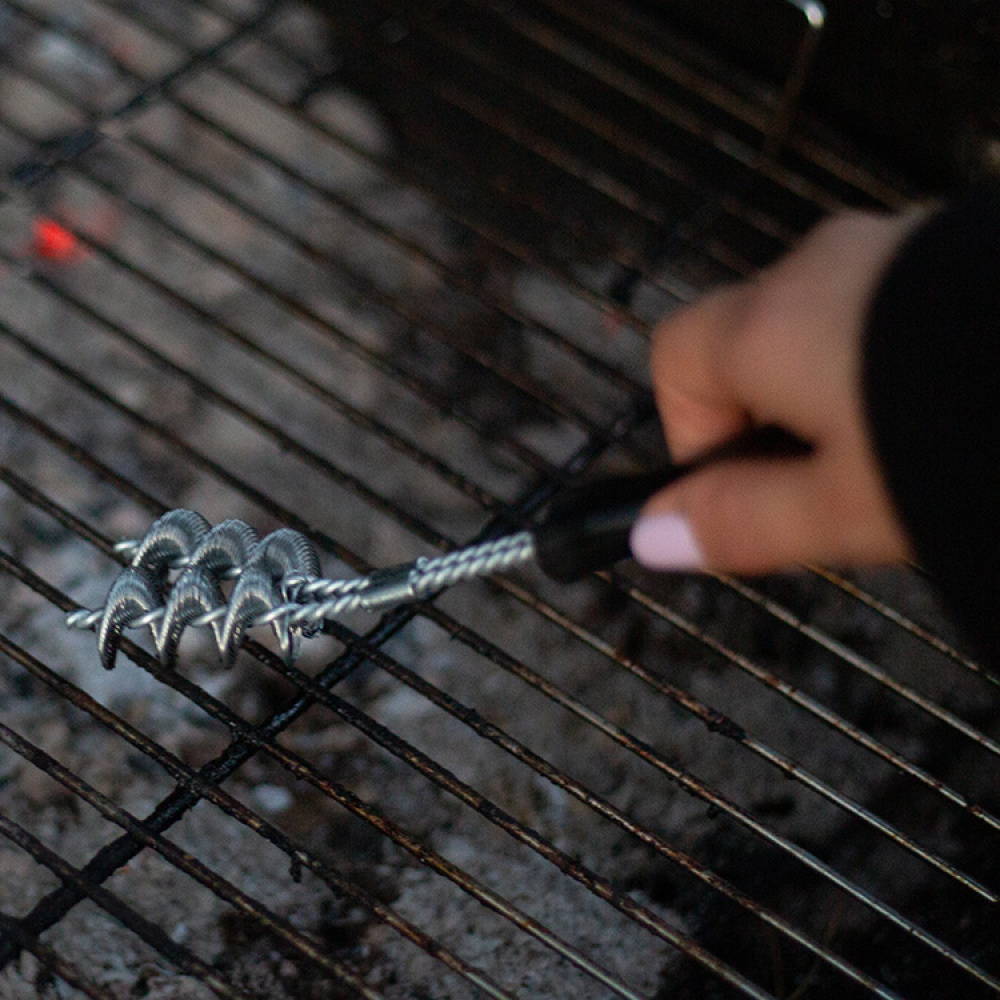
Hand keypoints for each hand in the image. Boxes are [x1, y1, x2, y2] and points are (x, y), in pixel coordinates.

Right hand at [630, 208, 927, 573]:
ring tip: (908, 449)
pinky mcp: (956, 245)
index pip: (675, 357)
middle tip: (838, 486)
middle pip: (749, 342)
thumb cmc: (964, 438)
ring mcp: (892, 242)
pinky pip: (891, 302)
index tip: (746, 487)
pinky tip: (953, 398)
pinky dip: (896, 352)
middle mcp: (817, 265)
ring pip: (825, 324)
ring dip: (839, 385)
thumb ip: (740, 522)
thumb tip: (648, 538)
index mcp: (768, 325)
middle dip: (772, 416)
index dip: (691, 430)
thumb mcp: (844, 508)